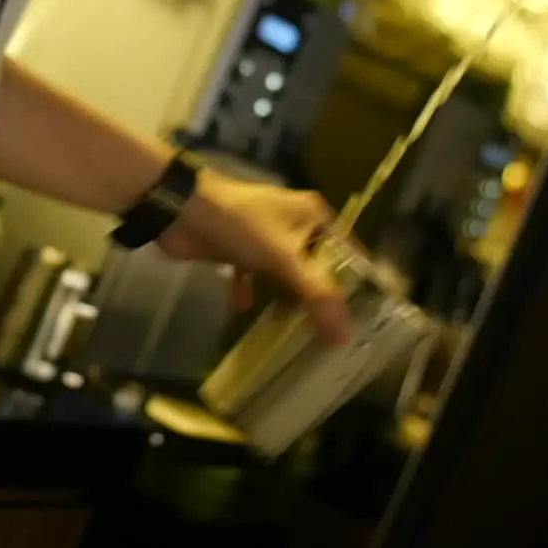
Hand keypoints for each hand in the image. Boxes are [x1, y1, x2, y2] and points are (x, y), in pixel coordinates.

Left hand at [156, 173, 351, 345]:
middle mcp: (294, 224)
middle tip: (328, 335)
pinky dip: (248, 292)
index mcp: (314, 216)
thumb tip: (345, 337)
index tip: (366, 317)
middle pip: (315, 267)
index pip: (349, 252)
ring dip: (283, 300)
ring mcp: (264, 237)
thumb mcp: (286, 259)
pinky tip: (242, 311)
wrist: (181, 210)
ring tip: (289, 333)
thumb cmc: (243, 226)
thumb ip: (317, 297)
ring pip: (283, 275)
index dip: (358, 283)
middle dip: (317, 299)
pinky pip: (252, 276)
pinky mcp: (238, 248)